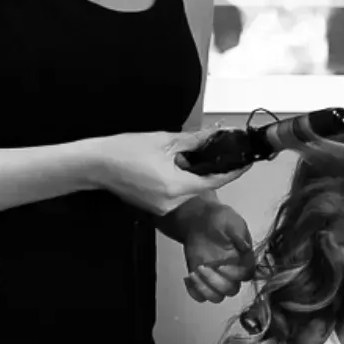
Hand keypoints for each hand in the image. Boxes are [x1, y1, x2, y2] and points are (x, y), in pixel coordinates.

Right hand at [91, 130, 242, 216]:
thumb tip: (215, 135)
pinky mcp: (155, 208)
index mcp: (176, 187)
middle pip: (202, 186)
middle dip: (210, 168)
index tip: (248, 162)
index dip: (233, 171)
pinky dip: (181, 181)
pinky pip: (176, 194)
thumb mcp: (164, 141)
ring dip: (194, 174)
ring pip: (189, 190)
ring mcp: (163, 208)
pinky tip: (174, 166)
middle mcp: (172, 203)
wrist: (95, 165)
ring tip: (189, 155)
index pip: (214, 181)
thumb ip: (194, 141)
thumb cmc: (125, 150)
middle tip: (218, 150)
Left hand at [182, 200, 253, 303]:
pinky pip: (200, 297)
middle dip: (216, 282)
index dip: (234, 275)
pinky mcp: (203, 280)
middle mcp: (232, 272)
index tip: (221, 265)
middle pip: (231, 290)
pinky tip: (188, 276)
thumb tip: (246, 247)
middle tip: (202, 267)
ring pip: (217, 297)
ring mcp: (217, 278)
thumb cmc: (218, 219)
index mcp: (243, 259)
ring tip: (194, 273)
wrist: (200, 220)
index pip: (246, 276)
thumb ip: (240, 233)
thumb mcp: (231, 221)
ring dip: (205, 289)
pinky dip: (194, 291)